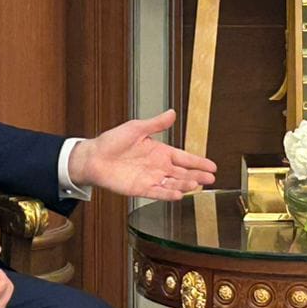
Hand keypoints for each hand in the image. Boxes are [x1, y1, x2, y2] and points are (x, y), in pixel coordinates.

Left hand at [68, 109, 216, 200]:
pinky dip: (168, 194)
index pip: (184, 158)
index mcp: (160, 151)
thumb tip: (172, 113)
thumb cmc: (112, 141)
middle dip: (197, 176)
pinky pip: (158, 192)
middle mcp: (158, 166)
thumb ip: (156, 124)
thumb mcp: (137, 128)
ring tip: (197, 185)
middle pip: (183, 173)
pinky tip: (178, 194)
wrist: (94, 157)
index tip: (212, 166)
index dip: (198, 162)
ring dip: (185, 185)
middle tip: (211, 179)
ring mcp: (150, 178)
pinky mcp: (140, 188)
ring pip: (173, 183)